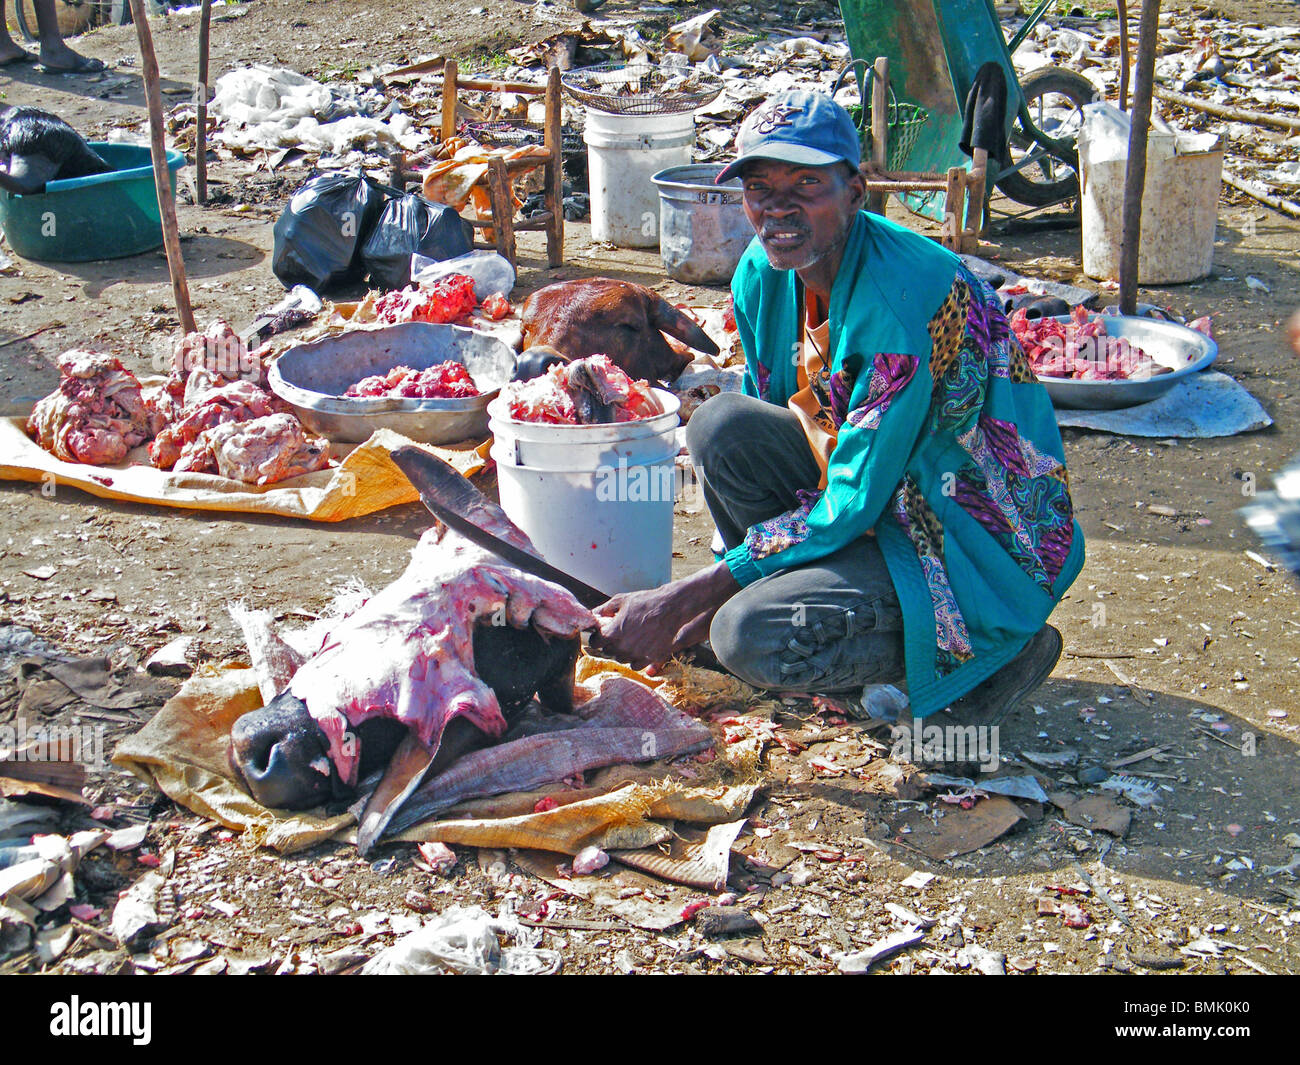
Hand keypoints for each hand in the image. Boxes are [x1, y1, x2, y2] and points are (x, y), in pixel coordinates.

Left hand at [589, 563, 739, 670]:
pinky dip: (635, 658)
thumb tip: (592, 615)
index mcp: (612, 633)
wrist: (671, 608)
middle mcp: (622, 647)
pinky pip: (635, 665)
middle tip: (618, 634)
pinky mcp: (649, 659)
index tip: (602, 633)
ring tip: (630, 639)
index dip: (597, 637)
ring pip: (621, 659)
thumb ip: (603, 609)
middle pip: (608, 652)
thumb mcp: (621, 600)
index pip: (595, 643)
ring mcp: (636, 654)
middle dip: (610, 643)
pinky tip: (639, 647)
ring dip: (622, 651)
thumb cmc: (645, 602)